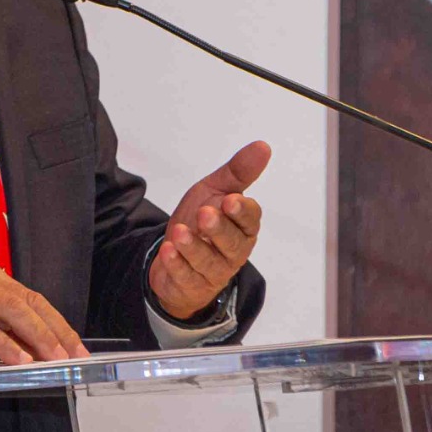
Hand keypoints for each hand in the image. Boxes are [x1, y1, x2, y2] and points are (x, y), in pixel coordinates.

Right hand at [0, 257, 90, 365]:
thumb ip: (0, 318)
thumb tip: (34, 345)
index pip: (31, 296)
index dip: (57, 321)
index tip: (75, 344)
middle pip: (28, 301)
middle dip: (55, 330)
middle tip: (73, 355)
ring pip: (12, 311)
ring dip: (37, 337)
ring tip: (54, 358)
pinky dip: (4, 344)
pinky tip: (19, 359)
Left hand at [148, 141, 269, 320]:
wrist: (175, 254)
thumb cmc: (201, 220)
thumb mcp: (215, 191)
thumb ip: (238, 172)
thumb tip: (263, 146)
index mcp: (242, 227)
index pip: (250, 220)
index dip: (241, 211)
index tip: (230, 200)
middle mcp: (232, 251)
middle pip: (231, 243)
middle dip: (219, 228)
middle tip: (205, 214)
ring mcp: (213, 271)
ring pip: (207, 261)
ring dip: (193, 247)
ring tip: (180, 232)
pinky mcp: (191, 285)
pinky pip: (186, 277)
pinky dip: (176, 264)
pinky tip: (168, 251)